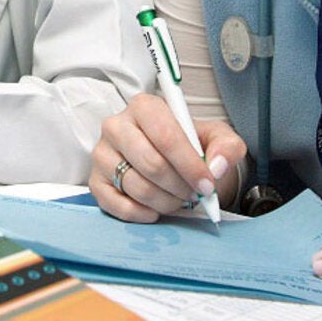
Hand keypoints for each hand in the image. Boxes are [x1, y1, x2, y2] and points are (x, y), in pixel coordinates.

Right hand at [88, 92, 243, 221]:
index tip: (207, 184)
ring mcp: (102, 154)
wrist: (174, 163)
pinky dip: (142, 214)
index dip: (190, 165)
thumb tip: (215, 167)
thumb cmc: (192, 147)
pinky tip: (156, 210)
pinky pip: (116, 205)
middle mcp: (116, 126)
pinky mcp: (95, 181)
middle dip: (179, 186)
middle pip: (150, 164)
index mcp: (144, 107)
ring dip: (165, 201)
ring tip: (178, 200)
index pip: (166, 137)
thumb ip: (227, 147)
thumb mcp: (218, 139)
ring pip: (136, 187)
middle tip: (193, 194)